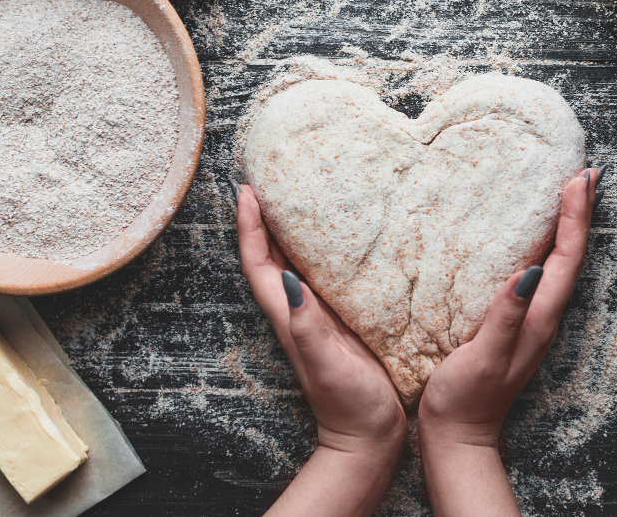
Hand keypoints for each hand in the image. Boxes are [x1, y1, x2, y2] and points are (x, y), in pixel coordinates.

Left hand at [234, 181, 406, 516]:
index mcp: (290, 316)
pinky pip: (327, 275)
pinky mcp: (343, 320)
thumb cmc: (349, 405)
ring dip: (292, 230)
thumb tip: (290, 281)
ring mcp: (320, 316)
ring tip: (301, 195)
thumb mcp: (327, 366)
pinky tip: (343, 237)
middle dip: (266, 218)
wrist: (369, 437)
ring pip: (297, 262)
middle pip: (272, 255)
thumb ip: (307, 327)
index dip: (249, 227)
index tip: (247, 190)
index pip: (259, 264)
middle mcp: (300, 310)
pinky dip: (325, 251)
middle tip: (272, 179)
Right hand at [418, 168, 598, 515]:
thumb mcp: (484, 356)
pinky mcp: (513, 321)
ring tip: (562, 193)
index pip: (567, 257)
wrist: (458, 434)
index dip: (575, 216)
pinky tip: (525, 237)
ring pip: (555, 262)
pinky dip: (539, 245)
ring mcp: (529, 318)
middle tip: (581, 174)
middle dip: (578, 211)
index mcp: (540, 317)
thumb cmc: (466, 398)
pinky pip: (536, 273)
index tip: (579, 179)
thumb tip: (530, 272)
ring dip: (563, 226)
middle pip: (570, 254)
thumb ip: (507, 316)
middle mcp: (542, 314)